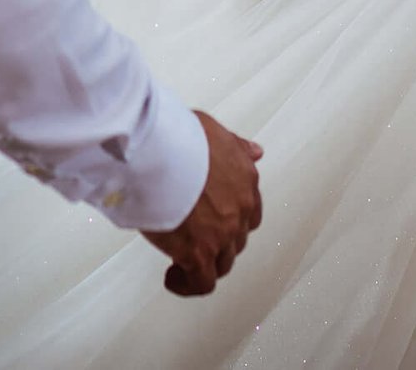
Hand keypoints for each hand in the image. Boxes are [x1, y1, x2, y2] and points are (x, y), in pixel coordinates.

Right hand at [140, 112, 263, 296]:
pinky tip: (173, 277)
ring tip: (181, 259)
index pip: (249, 210)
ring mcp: (222, 234)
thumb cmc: (177, 136)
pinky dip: (188, 284)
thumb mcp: (213, 130)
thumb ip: (235, 146)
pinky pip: (202, 283)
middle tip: (193, 236)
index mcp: (244, 178)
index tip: (214, 219)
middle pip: (236, 238)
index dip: (231, 219)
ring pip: (223, 262)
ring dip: (205, 263)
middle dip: (217, 240)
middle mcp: (239, 208)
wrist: (159, 152)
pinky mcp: (199, 254)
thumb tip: (256, 152)